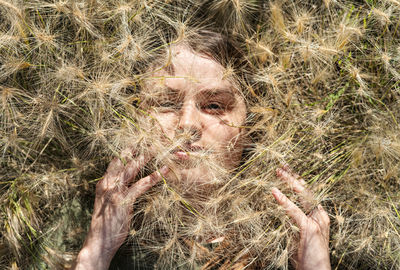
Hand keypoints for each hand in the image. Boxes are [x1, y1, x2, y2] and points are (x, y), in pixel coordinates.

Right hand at [72, 150, 168, 269]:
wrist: (98, 243)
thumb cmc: (105, 226)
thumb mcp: (106, 204)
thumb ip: (115, 192)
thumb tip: (126, 184)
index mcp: (103, 184)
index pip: (115, 162)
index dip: (126, 151)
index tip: (136, 141)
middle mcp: (108, 185)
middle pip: (123, 161)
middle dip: (136, 148)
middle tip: (148, 138)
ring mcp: (115, 192)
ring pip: (132, 169)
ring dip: (146, 157)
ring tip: (158, 148)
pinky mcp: (124, 202)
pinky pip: (141, 185)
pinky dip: (154, 176)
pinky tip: (164, 171)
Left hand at [272, 166, 330, 269]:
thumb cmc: (307, 258)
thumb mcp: (299, 236)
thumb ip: (292, 222)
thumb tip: (278, 211)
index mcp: (319, 217)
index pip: (307, 194)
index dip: (297, 180)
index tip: (288, 170)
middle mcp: (320, 216)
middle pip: (306, 191)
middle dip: (293, 177)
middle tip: (281, 165)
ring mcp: (316, 222)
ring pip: (302, 196)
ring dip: (288, 182)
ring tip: (278, 172)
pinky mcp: (309, 229)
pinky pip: (294, 211)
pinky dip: (283, 200)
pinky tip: (274, 192)